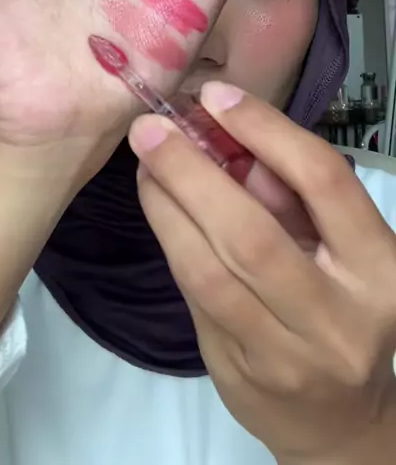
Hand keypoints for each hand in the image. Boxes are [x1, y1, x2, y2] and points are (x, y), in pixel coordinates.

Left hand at [129, 83, 395, 463]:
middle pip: (252, 233)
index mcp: (379, 268)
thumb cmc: (343, 310)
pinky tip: (157, 207)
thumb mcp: (339, 249)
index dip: (265, 130)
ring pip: (210, 271)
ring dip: (167, 207)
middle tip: (150, 129)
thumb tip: (226, 134)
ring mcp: (287, 355)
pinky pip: (196, 297)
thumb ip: (292, 197)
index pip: (324, 182)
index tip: (216, 97)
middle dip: (192, 172)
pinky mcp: (241, 375)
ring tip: (144, 164)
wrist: (339, 420)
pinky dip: (170, 243)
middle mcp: (339, 316)